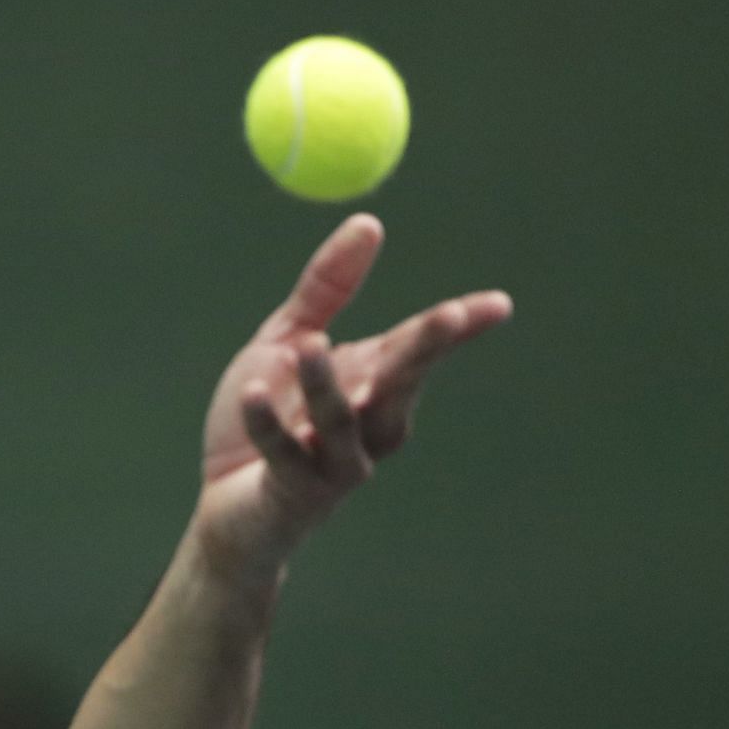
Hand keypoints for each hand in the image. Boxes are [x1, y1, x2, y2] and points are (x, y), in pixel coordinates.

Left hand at [194, 213, 512, 576]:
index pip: (420, 349)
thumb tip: (371, 222)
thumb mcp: (287, 339)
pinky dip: (269, 424)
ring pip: (342, 421)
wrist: (229, 506)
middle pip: (400, 382)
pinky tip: (252, 395)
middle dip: (423, 351)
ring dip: (326, 384)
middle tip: (446, 319)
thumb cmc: (265, 417)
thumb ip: (326, 287)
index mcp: (373, 383)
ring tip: (311, 346)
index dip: (460, 328)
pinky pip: (285, 453)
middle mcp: (368, 425)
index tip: (499, 305)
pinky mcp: (297, 490)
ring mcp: (338, 462)